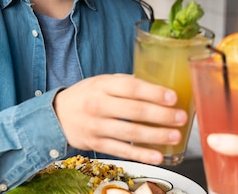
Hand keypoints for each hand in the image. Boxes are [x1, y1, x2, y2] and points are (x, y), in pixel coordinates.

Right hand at [53, 73, 187, 163]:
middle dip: (161, 115)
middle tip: (180, 117)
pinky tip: (157, 155)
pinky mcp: (96, 143)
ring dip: (155, 135)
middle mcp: (98, 104)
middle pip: (134, 111)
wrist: (57, 114)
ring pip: (130, 133)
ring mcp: (96, 125)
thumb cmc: (86, 95)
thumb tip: (157, 86)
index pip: (131, 87)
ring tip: (175, 135)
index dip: (154, 93)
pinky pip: (121, 150)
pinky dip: (141, 154)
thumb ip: (125, 83)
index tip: (173, 97)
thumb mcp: (102, 81)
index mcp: (102, 85)